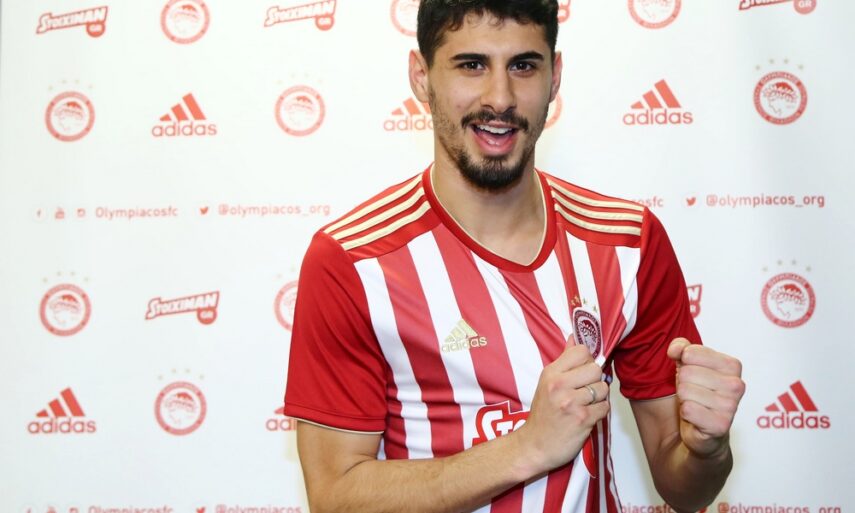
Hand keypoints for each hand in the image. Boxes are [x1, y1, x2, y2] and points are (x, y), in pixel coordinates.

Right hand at [515, 344, 609, 474]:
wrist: (535, 446)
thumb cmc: (543, 415)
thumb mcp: (547, 383)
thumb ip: (563, 360)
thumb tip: (574, 337)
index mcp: (551, 373)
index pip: (581, 351)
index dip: (587, 361)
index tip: (583, 372)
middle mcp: (559, 385)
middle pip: (596, 369)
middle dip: (595, 380)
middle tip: (585, 391)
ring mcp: (571, 402)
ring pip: (603, 389)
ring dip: (599, 398)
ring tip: (585, 404)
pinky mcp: (582, 419)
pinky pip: (605, 407)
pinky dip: (600, 412)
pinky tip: (587, 415)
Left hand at [668, 338, 744, 458]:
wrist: (703, 429)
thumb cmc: (697, 392)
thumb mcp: (687, 364)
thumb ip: (681, 348)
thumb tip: (676, 350)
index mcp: (732, 365)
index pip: (690, 352)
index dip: (683, 363)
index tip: (693, 373)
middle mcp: (736, 385)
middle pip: (686, 373)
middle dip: (683, 383)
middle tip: (694, 393)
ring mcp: (730, 406)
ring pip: (685, 391)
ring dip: (684, 399)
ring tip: (696, 404)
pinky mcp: (721, 425)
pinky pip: (688, 409)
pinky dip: (686, 413)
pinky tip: (696, 417)